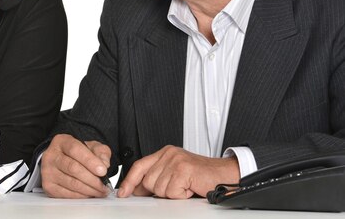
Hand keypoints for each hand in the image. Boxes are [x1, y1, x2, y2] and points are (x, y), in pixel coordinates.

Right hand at [41, 134, 111, 197]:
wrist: (62, 161)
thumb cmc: (77, 154)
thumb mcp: (91, 147)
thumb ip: (100, 152)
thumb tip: (104, 164)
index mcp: (62, 141)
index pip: (75, 149)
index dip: (90, 161)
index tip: (103, 171)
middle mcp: (51, 155)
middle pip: (73, 168)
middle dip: (92, 179)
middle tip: (105, 185)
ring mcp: (48, 171)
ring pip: (71, 183)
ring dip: (90, 190)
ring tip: (101, 191)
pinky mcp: (48, 186)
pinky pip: (67, 194)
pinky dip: (82, 196)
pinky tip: (90, 193)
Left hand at [117, 145, 239, 198]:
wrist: (226, 175)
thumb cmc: (202, 177)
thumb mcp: (175, 174)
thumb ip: (156, 178)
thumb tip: (137, 190)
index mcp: (165, 153)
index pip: (139, 166)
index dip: (129, 181)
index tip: (123, 192)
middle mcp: (169, 154)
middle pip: (148, 181)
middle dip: (160, 191)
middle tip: (178, 188)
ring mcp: (176, 160)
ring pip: (159, 188)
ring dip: (173, 194)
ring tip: (186, 187)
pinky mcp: (183, 169)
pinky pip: (171, 192)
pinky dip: (181, 195)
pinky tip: (190, 188)